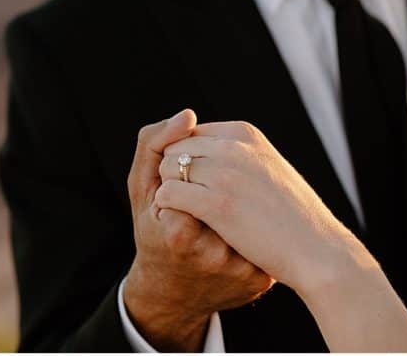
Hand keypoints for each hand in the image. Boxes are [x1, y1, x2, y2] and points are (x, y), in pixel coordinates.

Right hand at [123, 110, 273, 351]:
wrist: (173, 293)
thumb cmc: (153, 232)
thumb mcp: (141, 191)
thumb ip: (153, 146)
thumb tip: (189, 113)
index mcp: (178, 235)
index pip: (198, 178)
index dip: (193, 179)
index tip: (185, 195)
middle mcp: (212, 257)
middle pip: (228, 192)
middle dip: (218, 191)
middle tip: (208, 206)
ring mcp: (239, 271)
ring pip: (250, 211)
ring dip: (241, 205)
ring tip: (226, 219)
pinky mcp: (259, 280)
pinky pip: (264, 236)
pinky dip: (255, 227)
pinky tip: (241, 234)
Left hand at [155, 121, 372, 297]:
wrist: (316, 248)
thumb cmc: (292, 215)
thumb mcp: (267, 168)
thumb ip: (239, 155)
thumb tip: (207, 154)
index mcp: (245, 133)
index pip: (192, 134)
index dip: (187, 161)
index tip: (198, 186)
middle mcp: (233, 145)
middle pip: (175, 149)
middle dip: (175, 174)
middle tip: (188, 203)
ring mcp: (225, 172)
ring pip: (168, 170)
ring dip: (171, 191)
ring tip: (188, 214)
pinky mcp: (217, 203)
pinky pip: (168, 195)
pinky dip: (168, 209)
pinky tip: (184, 223)